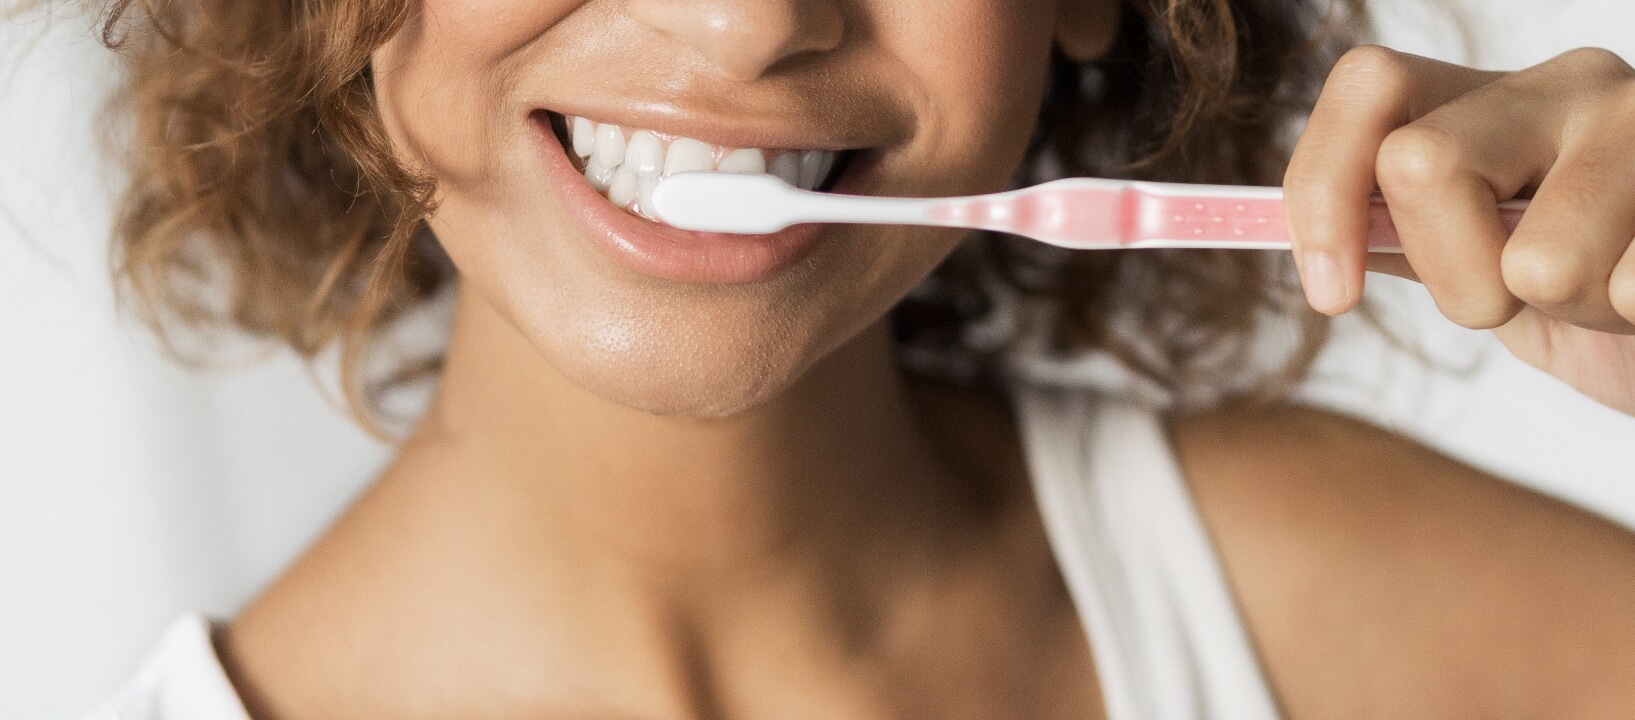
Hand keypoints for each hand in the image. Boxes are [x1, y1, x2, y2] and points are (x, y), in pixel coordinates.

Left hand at [1285, 45, 1634, 417]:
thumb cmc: (1577, 296)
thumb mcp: (1470, 261)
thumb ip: (1389, 232)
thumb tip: (1253, 223)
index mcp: (1493, 96)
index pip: (1366, 83)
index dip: (1322, 187)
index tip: (1329, 294)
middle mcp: (1571, 85)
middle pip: (1421, 164)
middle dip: (1458, 278)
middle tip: (1518, 293)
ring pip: (1538, 258)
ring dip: (1566, 310)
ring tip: (1606, 295)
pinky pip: (1632, 289)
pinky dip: (1629, 318)